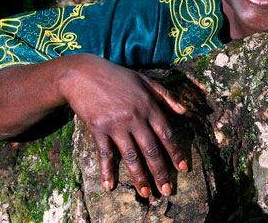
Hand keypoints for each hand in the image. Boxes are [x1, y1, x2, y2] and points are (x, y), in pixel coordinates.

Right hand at [58, 54, 187, 197]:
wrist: (83, 73)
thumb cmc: (117, 76)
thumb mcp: (145, 80)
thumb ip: (166, 95)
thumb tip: (184, 111)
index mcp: (149, 105)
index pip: (167, 134)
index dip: (176, 153)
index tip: (183, 168)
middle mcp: (135, 117)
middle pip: (151, 149)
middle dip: (160, 172)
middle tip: (166, 190)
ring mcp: (116, 124)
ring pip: (131, 156)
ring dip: (139, 177)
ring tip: (146, 193)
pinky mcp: (98, 129)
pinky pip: (105, 153)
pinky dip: (107, 171)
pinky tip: (109, 186)